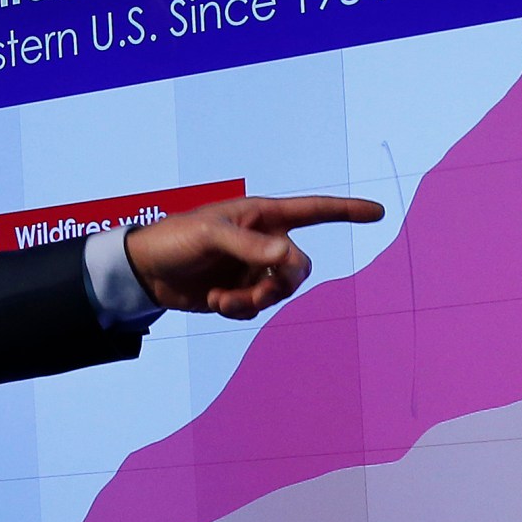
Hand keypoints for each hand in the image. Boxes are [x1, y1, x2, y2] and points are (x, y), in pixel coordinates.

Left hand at [124, 193, 385, 318]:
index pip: (314, 211)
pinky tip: (213, 302)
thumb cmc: (175, 239)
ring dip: (254, 301)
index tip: (378, 212)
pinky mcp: (238, 293)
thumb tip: (289, 257)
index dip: (347, 212)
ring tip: (220, 300)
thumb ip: (251, 246)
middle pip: (300, 267)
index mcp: (262, 216)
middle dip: (280, 283)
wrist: (144, 270)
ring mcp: (252, 269)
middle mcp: (263, 242)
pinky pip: (256, 309)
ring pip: (278, 292)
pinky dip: (239, 310)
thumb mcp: (211, 236)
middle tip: (255, 291)